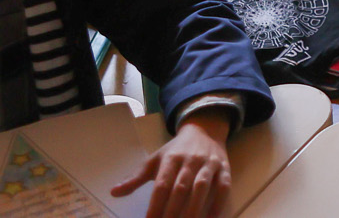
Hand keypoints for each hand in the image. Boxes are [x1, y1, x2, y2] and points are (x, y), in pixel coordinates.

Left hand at [114, 110, 230, 217]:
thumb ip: (135, 178)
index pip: (161, 185)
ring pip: (201, 187)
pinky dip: (218, 202)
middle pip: (180, 188)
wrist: (205, 130)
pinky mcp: (224, 168)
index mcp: (171, 159)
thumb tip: (114, 192)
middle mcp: (190, 160)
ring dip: (194, 208)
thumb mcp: (155, 160)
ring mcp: (209, 164)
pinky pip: (224, 186)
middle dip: (172, 211)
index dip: (155, 205)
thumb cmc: (176, 151)